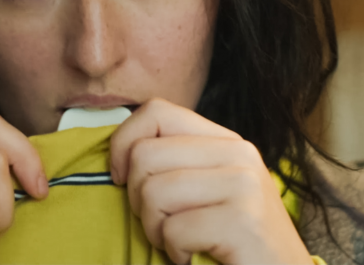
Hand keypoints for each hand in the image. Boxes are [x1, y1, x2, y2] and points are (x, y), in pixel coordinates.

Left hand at [110, 98, 313, 264]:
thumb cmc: (233, 243)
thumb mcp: (208, 190)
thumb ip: (176, 164)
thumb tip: (119, 151)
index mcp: (226, 141)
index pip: (156, 112)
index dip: (123, 142)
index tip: (120, 177)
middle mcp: (238, 153)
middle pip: (145, 155)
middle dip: (138, 199)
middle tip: (163, 225)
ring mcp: (244, 185)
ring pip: (153, 191)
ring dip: (155, 229)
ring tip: (180, 244)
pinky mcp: (243, 222)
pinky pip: (174, 230)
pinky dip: (174, 252)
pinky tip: (194, 258)